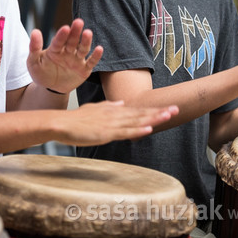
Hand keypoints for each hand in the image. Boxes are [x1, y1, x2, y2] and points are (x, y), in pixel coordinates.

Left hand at [27, 19, 103, 93]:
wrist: (51, 88)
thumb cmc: (42, 73)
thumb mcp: (33, 62)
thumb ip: (34, 48)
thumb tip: (35, 31)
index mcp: (55, 49)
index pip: (58, 41)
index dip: (62, 35)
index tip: (65, 28)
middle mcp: (68, 52)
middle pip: (72, 41)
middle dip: (75, 32)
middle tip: (78, 22)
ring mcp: (77, 60)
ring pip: (83, 49)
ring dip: (86, 41)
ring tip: (88, 33)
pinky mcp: (85, 69)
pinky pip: (91, 62)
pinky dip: (96, 56)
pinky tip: (99, 49)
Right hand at [51, 101, 178, 145]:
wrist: (61, 123)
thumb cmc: (76, 119)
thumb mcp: (95, 109)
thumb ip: (109, 106)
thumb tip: (122, 103)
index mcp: (114, 110)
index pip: (138, 110)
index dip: (153, 109)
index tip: (167, 107)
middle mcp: (116, 115)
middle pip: (142, 113)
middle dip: (159, 111)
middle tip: (176, 108)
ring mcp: (112, 124)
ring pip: (137, 121)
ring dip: (153, 118)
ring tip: (168, 115)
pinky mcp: (106, 133)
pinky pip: (125, 132)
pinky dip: (138, 130)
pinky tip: (148, 128)